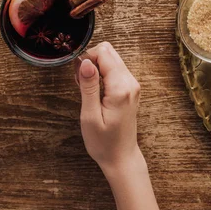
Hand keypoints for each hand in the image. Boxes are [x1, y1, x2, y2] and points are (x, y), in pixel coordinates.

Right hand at [78, 42, 141, 175]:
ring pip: (111, 58)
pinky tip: (94, 91)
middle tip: (80, 82)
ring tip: (86, 89)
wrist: (121, 158)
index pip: (104, 53)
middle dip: (90, 60)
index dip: (86, 58)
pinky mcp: (130, 88)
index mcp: (121, 88)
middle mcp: (130, 82)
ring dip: (95, 67)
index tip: (77, 77)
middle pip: (108, 51)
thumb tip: (85, 61)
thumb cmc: (103, 142)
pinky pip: (114, 69)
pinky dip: (101, 73)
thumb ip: (88, 86)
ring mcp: (132, 85)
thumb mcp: (90, 116)